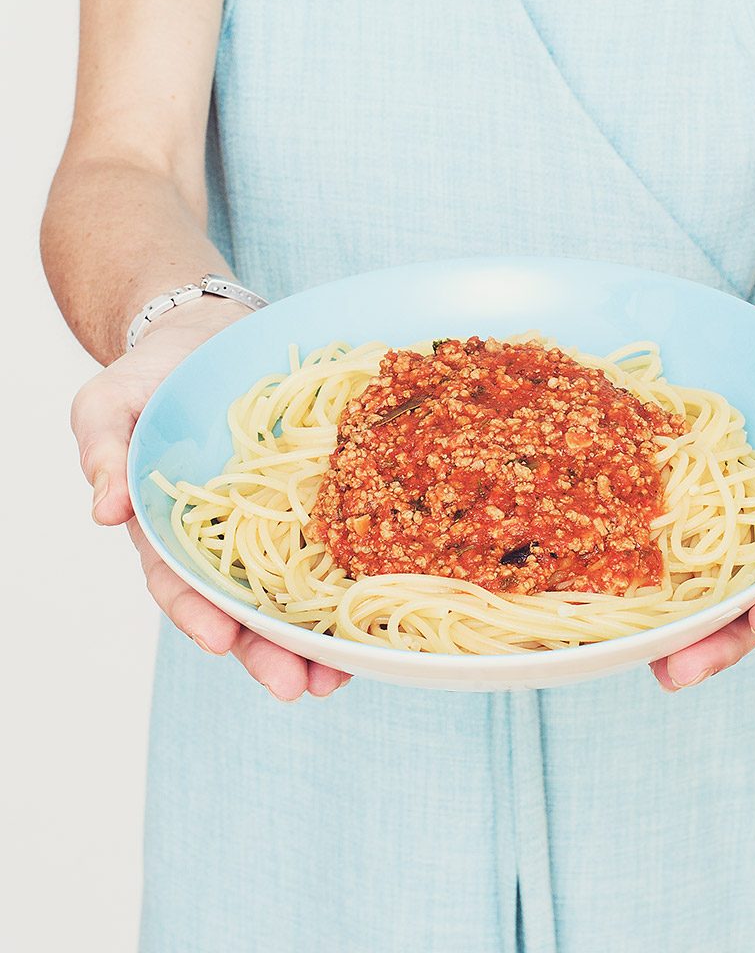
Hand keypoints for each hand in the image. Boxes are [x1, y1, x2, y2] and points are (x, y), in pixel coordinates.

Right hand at [73, 298, 350, 700]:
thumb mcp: (109, 403)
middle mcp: (226, 537)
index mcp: (172, 527)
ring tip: (343, 674)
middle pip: (244, 605)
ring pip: (293, 590)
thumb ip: (103, 452)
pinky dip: (352, 579)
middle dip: (269, 651)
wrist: (211, 339)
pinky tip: (379, 614)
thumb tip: (104, 513)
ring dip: (316, 637)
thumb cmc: (154, 377)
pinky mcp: (314, 500)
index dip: (198, 613)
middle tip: (299, 687)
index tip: (222, 641)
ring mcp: (273, 522)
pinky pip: (333, 543)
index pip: (179, 581)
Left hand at [650, 282, 754, 690]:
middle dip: (719, 637)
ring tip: (634, 651)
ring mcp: (737, 499)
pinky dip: (649, 546)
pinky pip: (674, 513)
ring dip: (676, 613)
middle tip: (673, 674)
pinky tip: (608, 571)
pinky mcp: (700, 473)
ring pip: (707, 567)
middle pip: (753, 590)